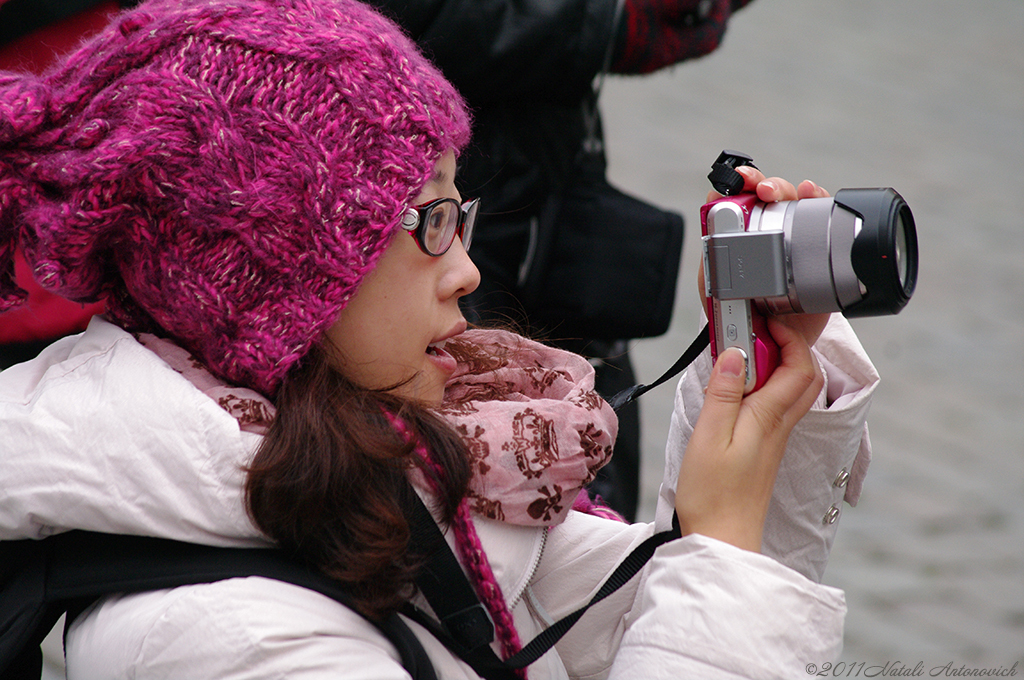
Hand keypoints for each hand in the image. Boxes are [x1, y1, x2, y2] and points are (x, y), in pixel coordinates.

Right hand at [674, 319, 823, 551]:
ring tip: (739, 357)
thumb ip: (723, 393)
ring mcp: (775, 439)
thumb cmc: (713, 494)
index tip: (761, 323)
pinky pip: (775, 407)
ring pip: (791, 391)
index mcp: (769, 418)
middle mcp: (779, 426)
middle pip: (803, 376)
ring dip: (774, 366)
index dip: (788, 338)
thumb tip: (734, 355)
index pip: (799, 366)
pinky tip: (735, 390)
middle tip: (751, 334)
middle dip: (786, 345)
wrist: (723, 538)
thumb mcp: (709, 437)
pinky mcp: (765, 449)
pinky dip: (763, 387)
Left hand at [701, 165, 832, 346]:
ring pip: (797, 202)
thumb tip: (710, 213)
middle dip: (768, 184)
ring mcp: (793, 240)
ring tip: (794, 191)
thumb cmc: (739, 310)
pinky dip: (818, 201)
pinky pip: (822, 221)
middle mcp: (768, 231)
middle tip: (763, 191)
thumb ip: (710, 250)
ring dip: (794, 190)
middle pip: (772, 195)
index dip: (743, 182)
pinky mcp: (816, 253)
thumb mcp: (713, 281)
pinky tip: (812, 195)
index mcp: (741, 234)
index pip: (742, 197)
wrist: (771, 343)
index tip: (740, 180)